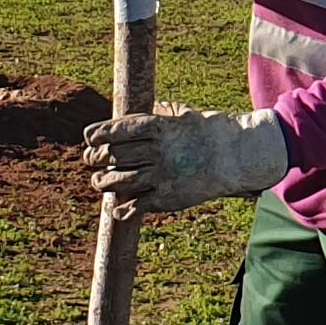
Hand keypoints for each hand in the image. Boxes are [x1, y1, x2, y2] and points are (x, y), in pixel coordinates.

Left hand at [83, 105, 290, 214]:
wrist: (237, 156)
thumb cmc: (209, 131)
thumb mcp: (183, 114)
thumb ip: (157, 114)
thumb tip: (133, 115)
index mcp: (160, 127)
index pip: (118, 130)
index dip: (98, 134)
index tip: (88, 138)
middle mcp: (158, 151)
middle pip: (113, 156)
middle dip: (95, 158)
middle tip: (91, 159)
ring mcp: (163, 175)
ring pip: (119, 181)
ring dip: (103, 183)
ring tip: (99, 181)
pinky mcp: (169, 197)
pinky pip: (137, 206)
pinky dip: (123, 209)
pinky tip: (117, 209)